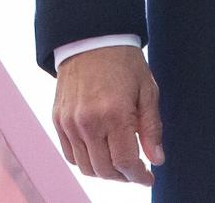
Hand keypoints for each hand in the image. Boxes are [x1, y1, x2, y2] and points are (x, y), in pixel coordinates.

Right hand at [53, 45, 162, 184]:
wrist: (90, 37)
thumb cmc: (122, 61)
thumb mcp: (147, 89)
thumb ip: (152, 127)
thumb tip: (156, 160)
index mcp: (114, 113)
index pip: (125, 163)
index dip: (139, 176)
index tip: (147, 176)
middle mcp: (88, 121)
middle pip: (105, 170)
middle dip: (123, 176)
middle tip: (134, 169)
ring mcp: (69, 121)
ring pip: (86, 167)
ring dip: (104, 171)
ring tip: (116, 160)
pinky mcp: (58, 118)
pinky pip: (70, 153)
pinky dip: (85, 159)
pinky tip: (98, 150)